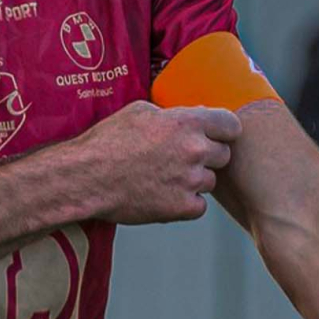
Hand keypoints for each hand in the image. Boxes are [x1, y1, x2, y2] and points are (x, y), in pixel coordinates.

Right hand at [74, 100, 240, 223]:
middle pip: (224, 155)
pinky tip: (165, 195)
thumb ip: (175, 114)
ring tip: (166, 177)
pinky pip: (199, 206)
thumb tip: (196, 115)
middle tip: (182, 159)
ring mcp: (190, 180)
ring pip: (210, 181)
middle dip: (208, 156)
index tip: (215, 136)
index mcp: (188, 122)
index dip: (223, 131)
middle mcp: (195, 149)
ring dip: (195, 181)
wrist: (86, 178)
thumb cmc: (108, 141)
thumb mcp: (140, 111)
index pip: (231, 125)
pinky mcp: (182, 207)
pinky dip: (186, 203)